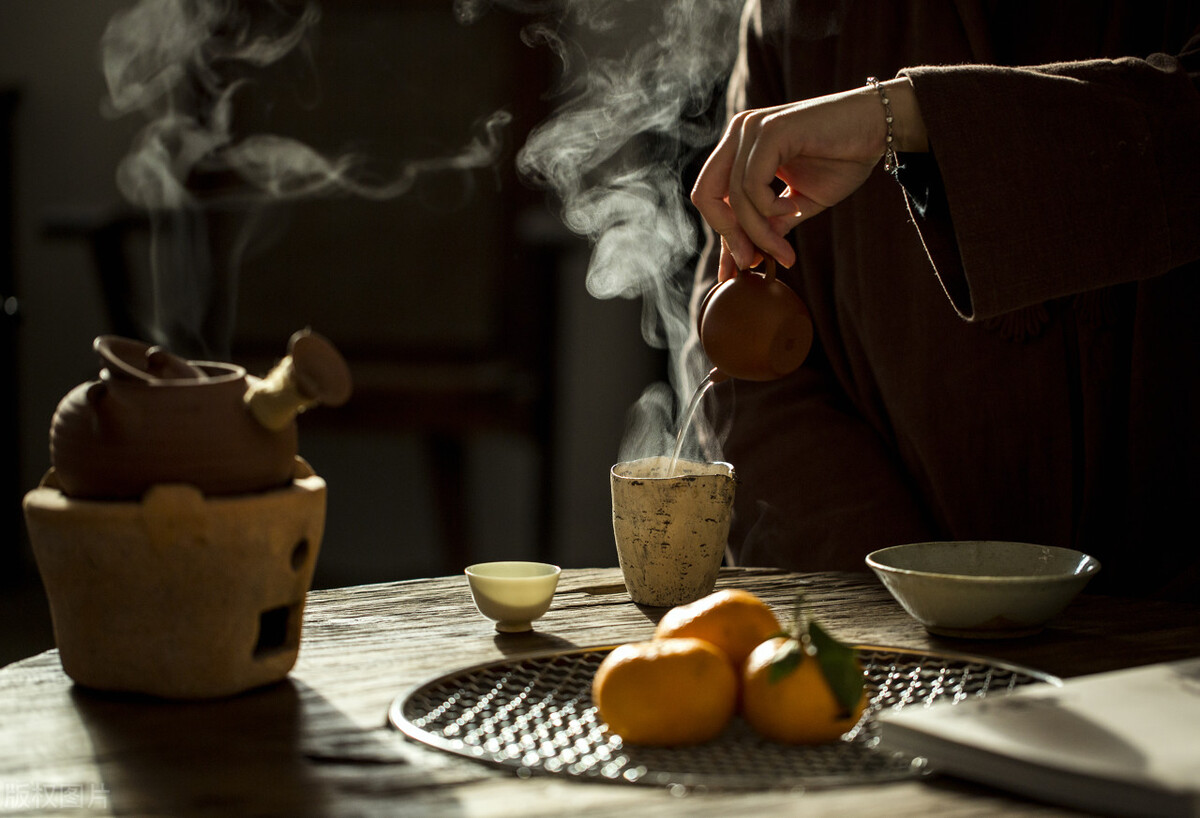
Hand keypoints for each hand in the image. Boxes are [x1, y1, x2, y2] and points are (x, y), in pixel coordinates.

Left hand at [691, 78, 925, 270]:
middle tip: (753, 264)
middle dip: (728, 236)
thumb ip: (769, 224)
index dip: (723, 235)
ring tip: (784, 252)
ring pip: (734, 197)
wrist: (880, 126)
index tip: (742, 268)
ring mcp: (752, 129)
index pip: (711, 196)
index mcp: (740, 147)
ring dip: (759, 233)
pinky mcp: (770, 130)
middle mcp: (739, 133)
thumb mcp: (798, 202)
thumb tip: (746, 258)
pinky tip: (794, 211)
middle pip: (705, 195)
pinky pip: (753, 185)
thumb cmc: (843, 159)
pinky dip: (770, 210)